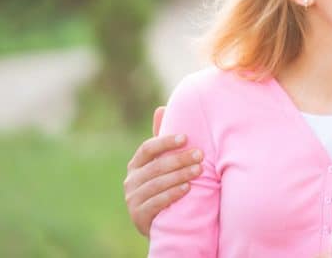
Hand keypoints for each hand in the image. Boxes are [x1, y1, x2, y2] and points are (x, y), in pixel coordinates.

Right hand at [123, 106, 203, 235]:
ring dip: (179, 175)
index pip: (147, 148)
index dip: (165, 142)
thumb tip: (161, 108)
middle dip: (179, 159)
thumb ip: (163, 141)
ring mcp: (133, 199)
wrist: (164, 223)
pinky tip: (187, 188)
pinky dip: (172, 194)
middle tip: (200, 155)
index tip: (186, 137)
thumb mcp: (163, 163)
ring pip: (157, 184)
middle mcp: (131, 181)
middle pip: (156, 166)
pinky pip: (156, 202)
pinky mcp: (138, 216)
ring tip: (198, 170)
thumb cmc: (166, 185)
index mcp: (136, 165)